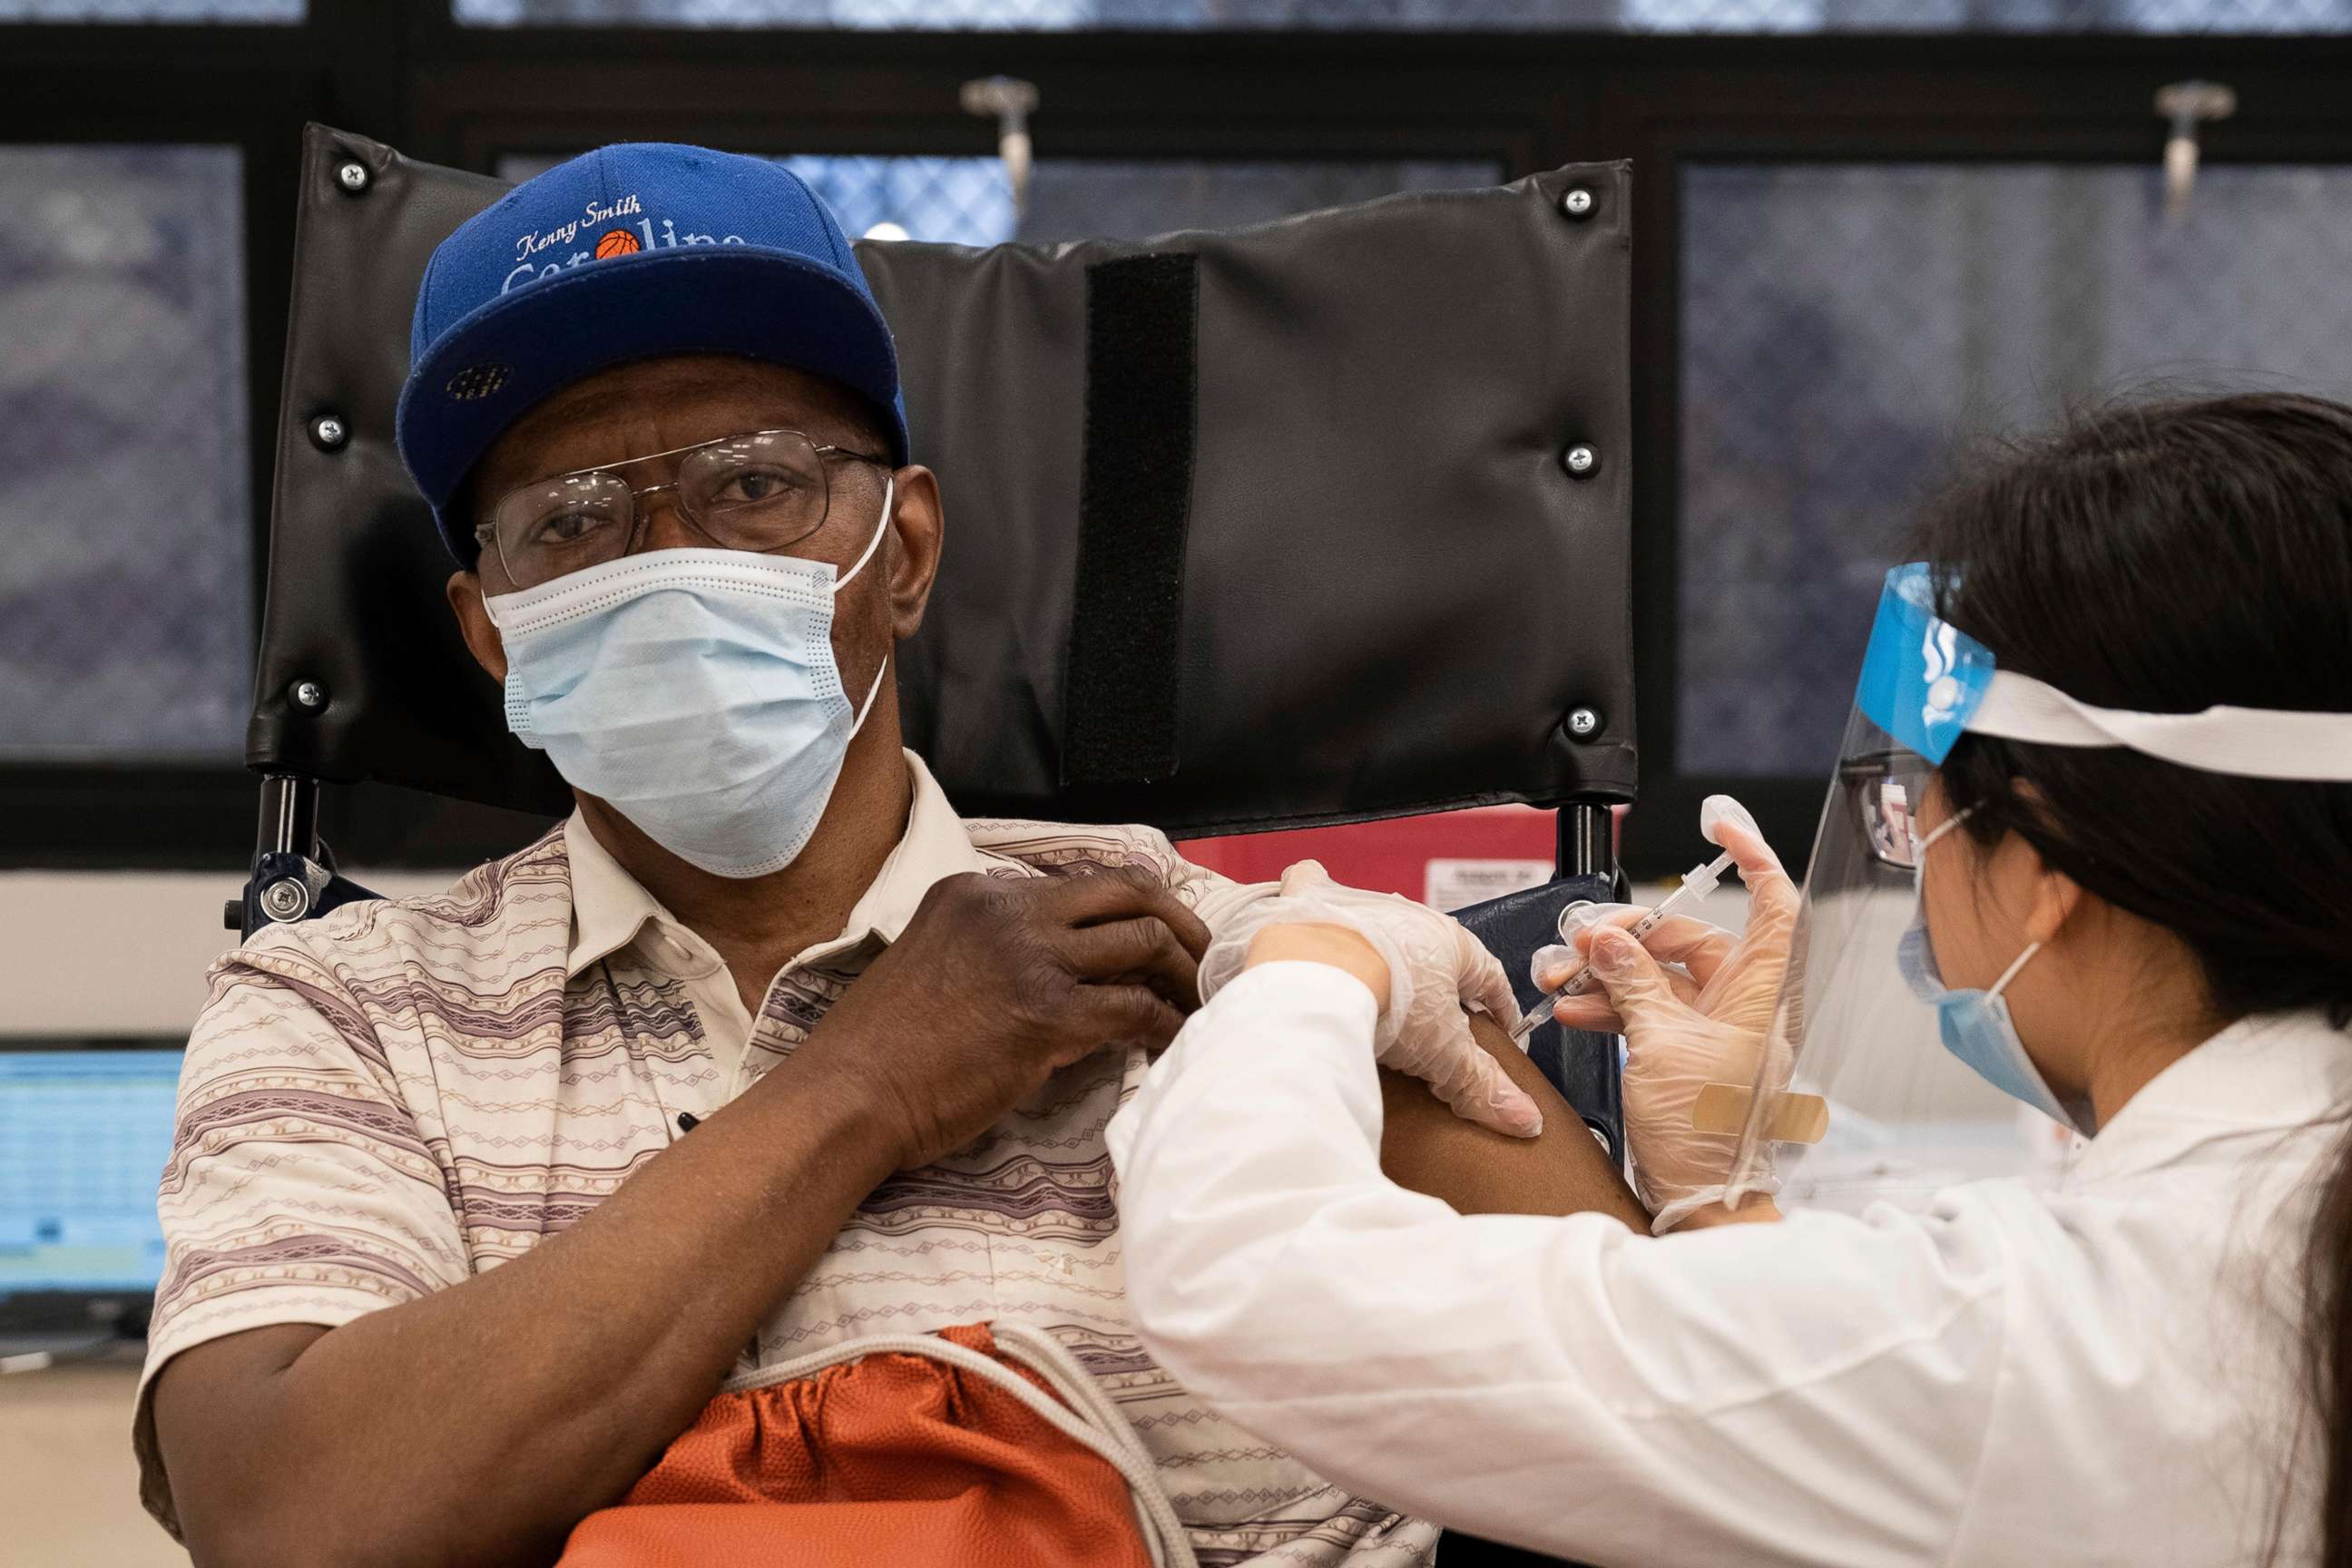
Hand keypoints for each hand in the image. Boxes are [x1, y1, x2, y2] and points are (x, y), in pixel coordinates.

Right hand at [799, 866, 1211, 1169]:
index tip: (1156, 935)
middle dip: (1179, 920)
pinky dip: (1166, 1023)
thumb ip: (991, 947)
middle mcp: (1007, 909)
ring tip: (1199, 1001)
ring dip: (1183, 972)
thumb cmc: (882, 1048)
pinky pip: (1135, 1007)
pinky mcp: (1047, 1015)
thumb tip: (1060, 966)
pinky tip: (1174, 1041)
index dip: (1129, 909)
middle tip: (1203, 958)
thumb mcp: (933, 961)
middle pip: (1126, 891)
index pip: (1079, 883)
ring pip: (1142, 941)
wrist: (850, 1094)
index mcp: (976, 892)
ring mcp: (1030, 958)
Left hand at [1208, 861, 1541, 1137]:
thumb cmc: (1390, 1004)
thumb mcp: (1443, 1053)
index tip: (1501, 1030)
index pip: (1488, 976)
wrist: (1318, 975)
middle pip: (1434, 952)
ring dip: (1383, 945)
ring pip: (1380, 922)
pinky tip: (1308, 916)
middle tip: (1434, 1014)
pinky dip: (1310, 900)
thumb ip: (1483, 1084)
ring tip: (1376, 978)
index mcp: (1452, 945)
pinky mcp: (1310, 904)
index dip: (1498, 1006)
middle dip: (1439, 978)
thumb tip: (1528, 1121)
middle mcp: (1409, 917)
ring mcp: (1359, 907)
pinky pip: (1311, 890)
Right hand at [1529, 797, 1798, 1229]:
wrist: (1701, 1197)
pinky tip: (1575, 1011)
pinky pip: (1649, 1009)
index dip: (1753, 857)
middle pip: (1688, 939)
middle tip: (1584, 945)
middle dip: (1630, 938)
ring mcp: (1714, 1029)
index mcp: (1758, 992)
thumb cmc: (1705, 1133)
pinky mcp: (1687, 1052)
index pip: (1772, 905)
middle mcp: (1742, 1004)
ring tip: (1563, 981)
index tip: (1721, 826)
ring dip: (1609, 975)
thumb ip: (1633, 984)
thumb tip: (1609, 942)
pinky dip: (1612, 1005)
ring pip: (1660, 975)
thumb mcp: (1660, 1045)